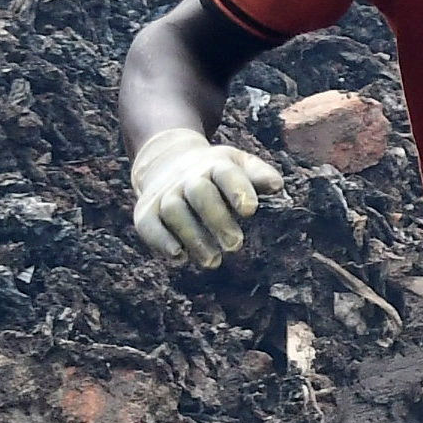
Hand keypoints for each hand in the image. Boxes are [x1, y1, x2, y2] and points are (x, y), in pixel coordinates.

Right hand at [130, 126, 283, 267]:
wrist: (167, 160)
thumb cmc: (215, 172)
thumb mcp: (238, 165)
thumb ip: (259, 175)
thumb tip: (277, 186)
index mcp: (215, 165)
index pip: (226, 174)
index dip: (238, 190)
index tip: (250, 210)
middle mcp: (187, 176)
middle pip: (200, 192)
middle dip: (217, 220)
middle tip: (235, 245)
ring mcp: (164, 193)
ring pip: (174, 211)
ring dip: (193, 237)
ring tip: (213, 261)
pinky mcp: (146, 211)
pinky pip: (149, 225)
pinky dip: (161, 241)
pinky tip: (180, 257)